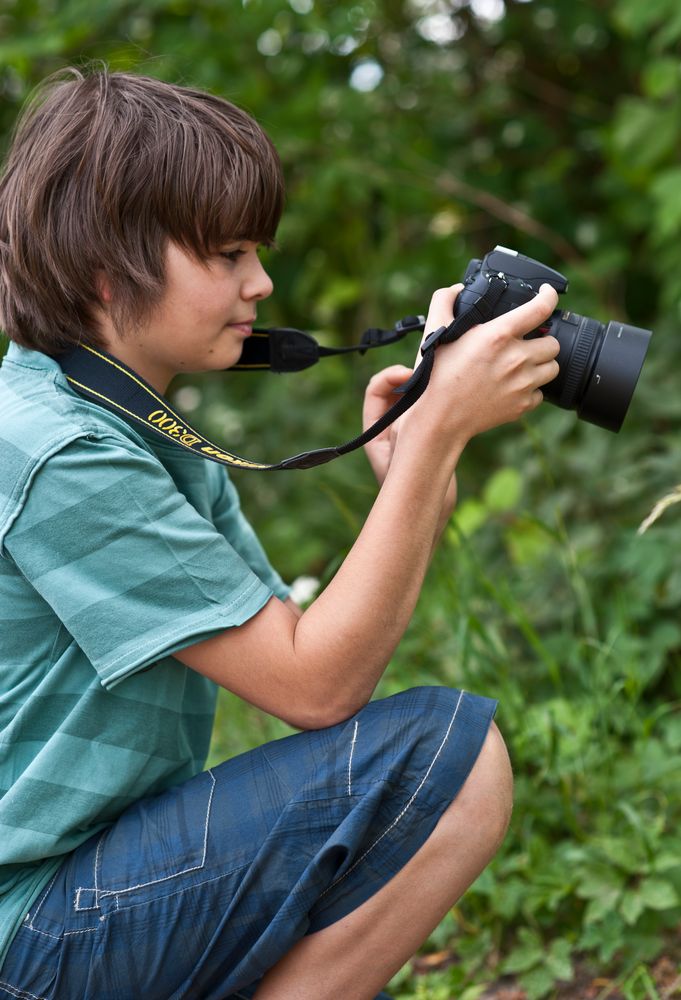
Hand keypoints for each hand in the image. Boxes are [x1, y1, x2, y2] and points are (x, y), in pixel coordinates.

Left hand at [363, 364, 457, 523]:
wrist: (431, 509)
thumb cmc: (411, 485)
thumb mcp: (402, 446)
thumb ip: (403, 417)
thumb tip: (412, 382)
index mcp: (376, 429)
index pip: (374, 389)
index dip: (389, 376)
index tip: (409, 375)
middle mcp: (390, 426)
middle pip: (394, 387)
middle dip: (409, 376)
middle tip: (428, 374)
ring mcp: (409, 429)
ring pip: (413, 395)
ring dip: (424, 385)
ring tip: (440, 381)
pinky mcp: (429, 432)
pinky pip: (429, 405)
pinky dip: (436, 396)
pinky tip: (450, 394)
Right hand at [403, 281, 559, 446]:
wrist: (440, 417)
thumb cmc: (437, 374)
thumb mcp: (435, 330)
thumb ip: (444, 301)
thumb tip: (457, 289)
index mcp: (498, 335)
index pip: (540, 308)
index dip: (549, 296)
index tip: (548, 293)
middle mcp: (516, 358)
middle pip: (553, 343)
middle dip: (542, 341)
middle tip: (527, 343)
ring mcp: (523, 384)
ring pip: (553, 368)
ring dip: (542, 364)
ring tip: (524, 366)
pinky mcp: (523, 405)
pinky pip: (541, 394)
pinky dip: (531, 390)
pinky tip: (515, 387)